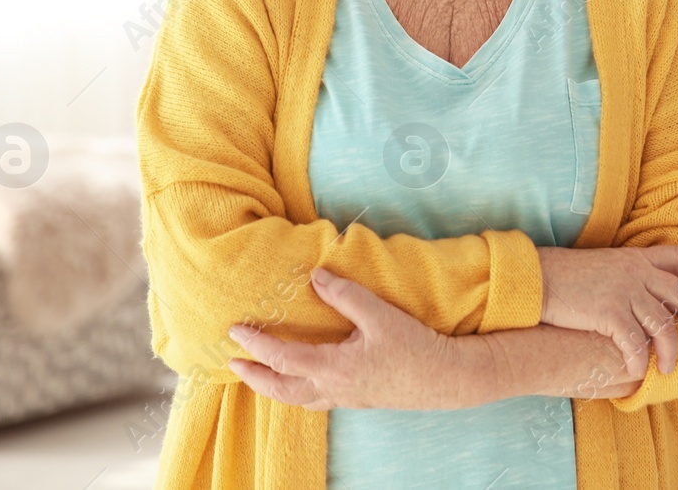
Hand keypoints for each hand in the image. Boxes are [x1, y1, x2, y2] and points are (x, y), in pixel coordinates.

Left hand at [227, 267, 475, 410]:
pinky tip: (300, 382)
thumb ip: (346, 295)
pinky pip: (315, 400)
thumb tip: (315, 276)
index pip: (282, 357)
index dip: (256, 344)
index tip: (235, 331)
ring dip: (273, 387)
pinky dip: (296, 392)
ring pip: (296, 399)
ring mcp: (344, 397)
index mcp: (333, 367)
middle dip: (254, 376)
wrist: (445, 379)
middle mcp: (332, 388)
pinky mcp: (357, 399)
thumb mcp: (380, 315)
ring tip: (258, 375)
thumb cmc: (415, 347)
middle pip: (280, 389)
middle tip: (232, 363)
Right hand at [536, 245, 677, 380]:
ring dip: (671, 351)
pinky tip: (639, 370)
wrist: (539, 278)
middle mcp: (637, 271)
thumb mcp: (608, 266)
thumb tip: (652, 298)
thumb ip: (633, 276)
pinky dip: (641, 360)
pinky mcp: (609, 311)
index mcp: (639, 257)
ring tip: (669, 368)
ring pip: (664, 325)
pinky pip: (636, 342)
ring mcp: (625, 290)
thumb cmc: (570, 277)